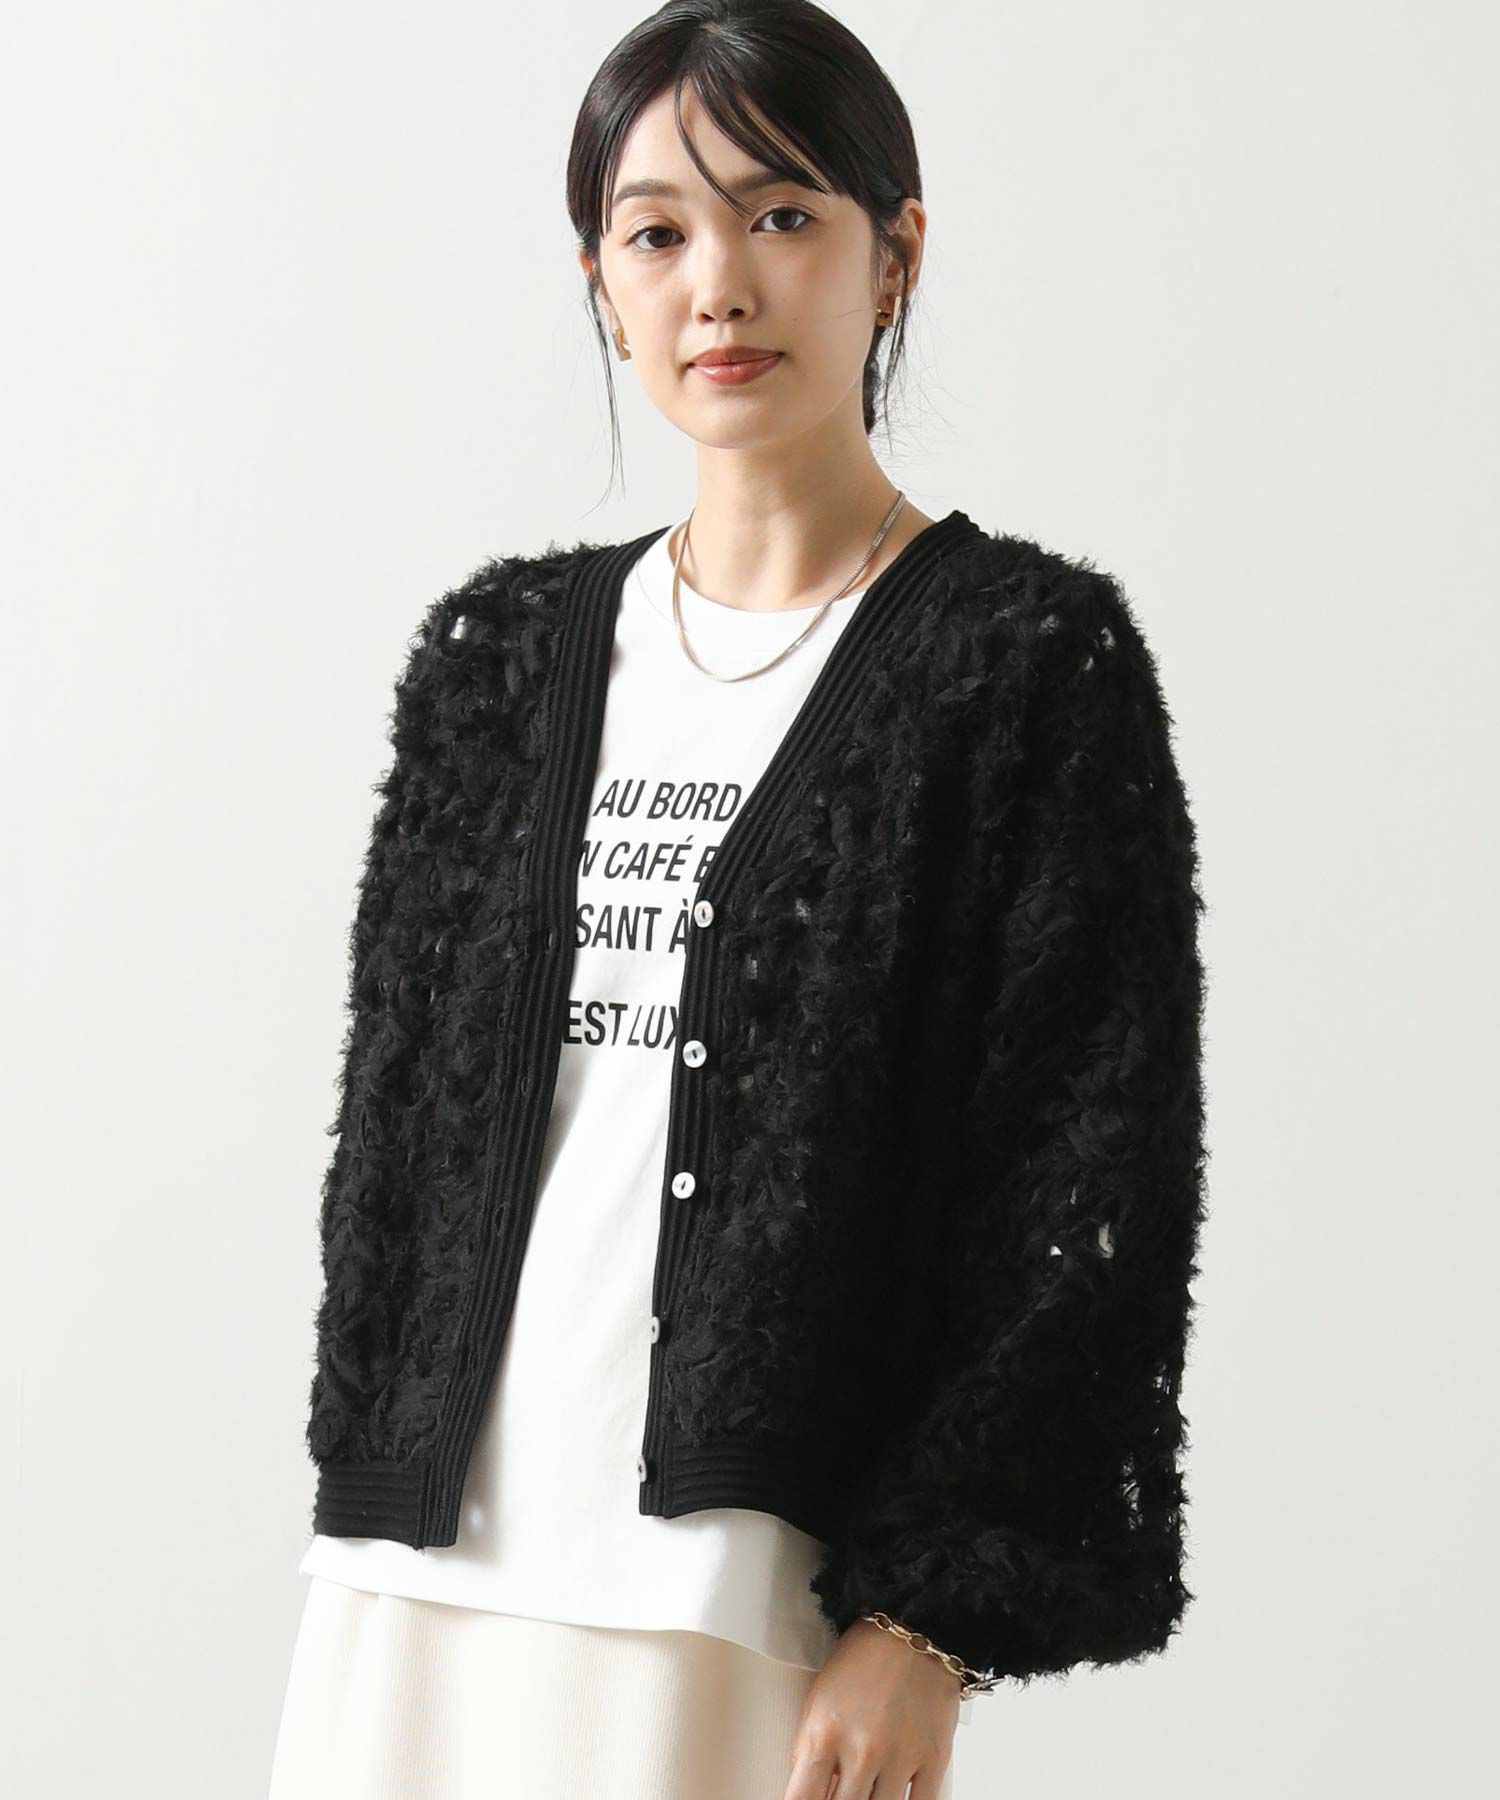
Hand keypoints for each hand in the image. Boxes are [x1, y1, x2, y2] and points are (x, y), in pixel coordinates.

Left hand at [781, 1618, 959, 1798]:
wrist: (914, 1628)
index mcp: (824, 1735)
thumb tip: (807, 1792)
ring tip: (867, 1792)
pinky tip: (894, 1797)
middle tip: (843, 1793)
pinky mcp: (934, 1759)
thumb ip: (809, 1751)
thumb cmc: (864, 1659)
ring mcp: (900, 1758)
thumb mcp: (817, 1699)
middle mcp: (862, 1751)